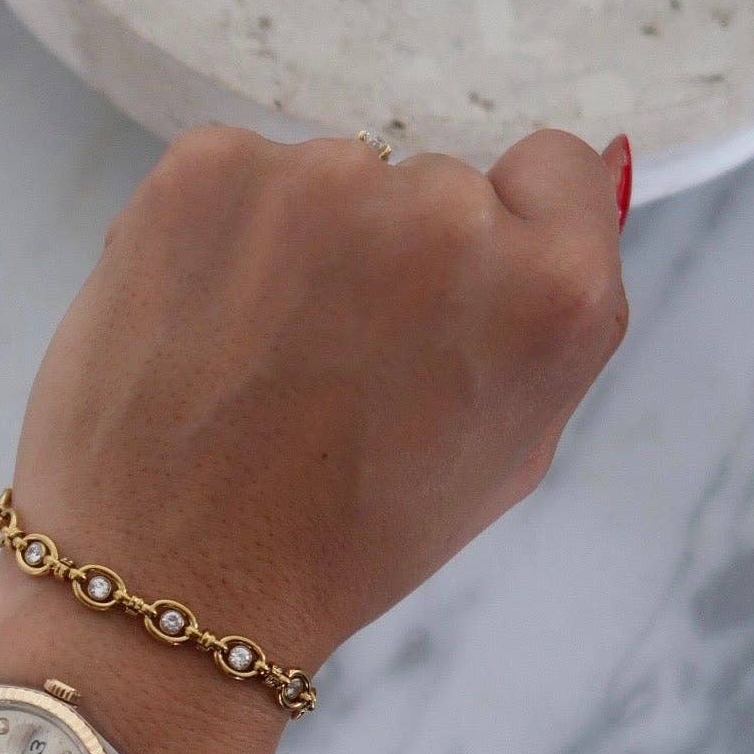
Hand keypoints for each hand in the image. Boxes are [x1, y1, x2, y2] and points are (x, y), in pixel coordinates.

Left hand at [0, 125, 626, 753]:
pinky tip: (199, 330)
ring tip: (255, 363)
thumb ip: (548, 310)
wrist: (169, 586)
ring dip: (299, 245)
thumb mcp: (507, 450)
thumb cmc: (339, 542)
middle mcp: (447, 215)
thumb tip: (585, 168)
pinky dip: (215, 236)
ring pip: (328, 178)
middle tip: (331, 368)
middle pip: (433, 181)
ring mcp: (321, 181)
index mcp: (550, 289)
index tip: (441, 303)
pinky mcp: (206, 171)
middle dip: (390, 256)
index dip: (498, 235)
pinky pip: (234, 175)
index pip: (551, 168)